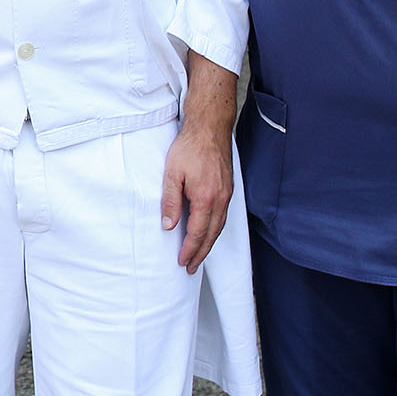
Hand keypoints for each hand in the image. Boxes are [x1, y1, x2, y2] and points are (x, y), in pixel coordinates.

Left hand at [160, 120, 232, 271]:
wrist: (210, 128)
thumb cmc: (190, 147)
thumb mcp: (172, 173)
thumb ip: (170, 200)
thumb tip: (168, 225)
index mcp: (206, 198)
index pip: (198, 232)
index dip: (190, 249)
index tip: (182, 261)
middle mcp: (220, 200)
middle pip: (212, 235)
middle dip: (201, 253)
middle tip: (191, 267)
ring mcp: (226, 194)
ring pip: (220, 227)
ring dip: (209, 243)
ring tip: (199, 255)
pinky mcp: (228, 189)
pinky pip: (223, 216)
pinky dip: (216, 229)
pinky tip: (209, 231)